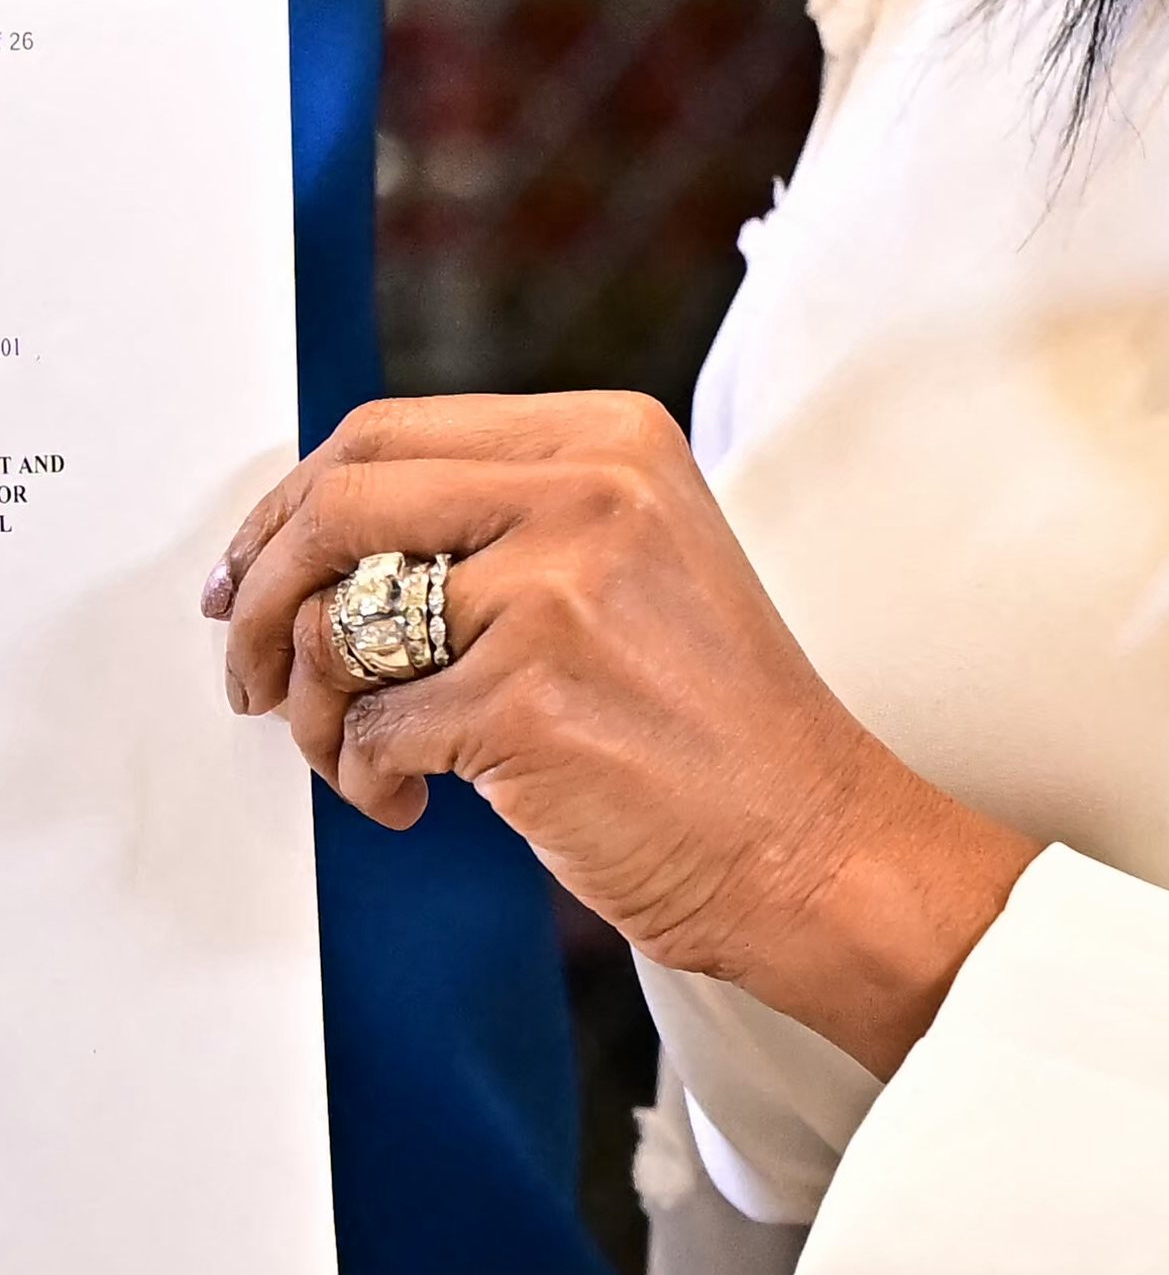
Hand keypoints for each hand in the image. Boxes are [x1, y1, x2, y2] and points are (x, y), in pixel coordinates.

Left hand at [209, 392, 1034, 1077]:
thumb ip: (505, 516)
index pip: (384, 433)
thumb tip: (314, 535)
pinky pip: (368, 732)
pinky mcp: (526, 699)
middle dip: (259, 599)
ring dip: (311, 710)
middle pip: (337, 507)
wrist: (813, 841)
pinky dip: (368, 781)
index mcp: (611, 439)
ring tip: (358, 756)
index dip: (288, 508)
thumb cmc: (719, 722)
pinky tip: (417, 803)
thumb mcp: (637, 558)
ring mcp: (558, 592)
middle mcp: (588, 492)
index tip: (249, 575)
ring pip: (333, 629)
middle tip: (248, 672)